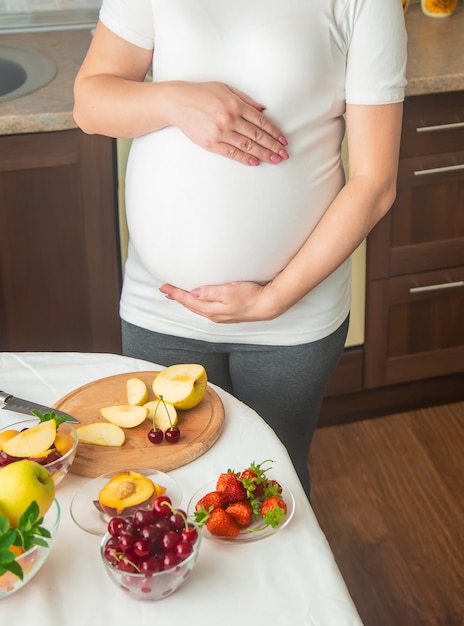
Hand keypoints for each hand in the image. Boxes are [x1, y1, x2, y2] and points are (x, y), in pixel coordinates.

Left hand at [159, 280, 281, 323]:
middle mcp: (214, 315)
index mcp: (211, 310)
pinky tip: (198, 300)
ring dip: (187, 301)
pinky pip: (207, 308)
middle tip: (165, 290)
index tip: (164, 287)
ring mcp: (221, 315)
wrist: (268, 305)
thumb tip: (193, 293)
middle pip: (190, 306)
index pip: (188, 300)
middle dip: (177, 297)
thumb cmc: (251, 297)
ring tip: (178, 295)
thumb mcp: (228, 291)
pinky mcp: (228, 313)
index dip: (175, 293)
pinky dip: (198, 303)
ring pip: (198, 308)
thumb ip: (209, 292)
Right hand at [170, 81, 288, 165]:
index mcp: (235, 104)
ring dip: (263, 154)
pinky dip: (245, 158)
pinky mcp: (211, 143)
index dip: (274, 132)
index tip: (283, 140)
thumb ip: (245, 99)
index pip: (260, 122)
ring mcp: (220, 132)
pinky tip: (255, 162)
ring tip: (275, 160)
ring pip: (247, 146)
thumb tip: (263, 110)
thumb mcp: (225, 88)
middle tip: (284, 154)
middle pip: (257, 136)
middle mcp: (230, 119)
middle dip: (273, 146)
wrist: (177, 102)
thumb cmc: (201, 93)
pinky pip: (232, 153)